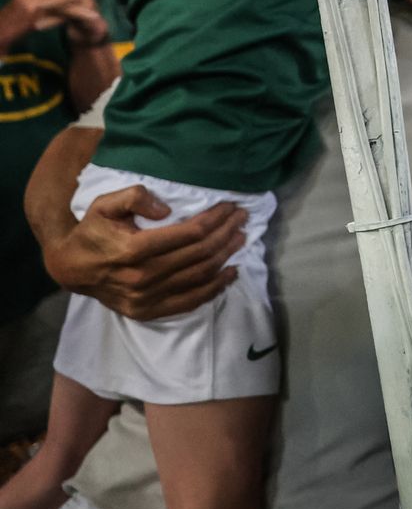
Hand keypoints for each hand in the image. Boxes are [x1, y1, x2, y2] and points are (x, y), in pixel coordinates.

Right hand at [45, 186, 246, 320]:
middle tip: (242, 218)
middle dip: (226, 233)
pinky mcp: (148, 311)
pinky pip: (190, 301)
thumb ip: (134, 197)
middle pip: (199, 253)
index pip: (189, 233)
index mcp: (133, 249)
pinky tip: (231, 273)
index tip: (230, 206)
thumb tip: (166, 209)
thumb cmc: (93, 231)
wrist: (71, 268)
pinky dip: (215, 288)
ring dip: (226, 256)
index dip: (215, 219)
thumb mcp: (104, 205)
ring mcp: (146, 297)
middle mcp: (142, 276)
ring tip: (241, 238)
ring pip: (199, 276)